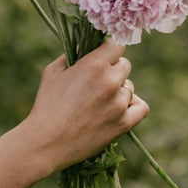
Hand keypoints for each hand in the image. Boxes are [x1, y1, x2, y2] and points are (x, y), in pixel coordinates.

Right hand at [21, 41, 148, 175]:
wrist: (46, 142)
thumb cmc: (46, 106)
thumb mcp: (53, 72)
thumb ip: (72, 55)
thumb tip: (85, 47)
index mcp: (93, 65)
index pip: (117, 45)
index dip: (109, 51)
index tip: (103, 58)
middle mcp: (110, 81)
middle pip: (125, 65)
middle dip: (113, 70)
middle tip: (98, 82)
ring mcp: (118, 103)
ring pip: (130, 87)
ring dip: (119, 91)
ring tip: (100, 102)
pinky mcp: (123, 124)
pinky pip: (141, 108)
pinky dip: (133, 106)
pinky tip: (121, 109)